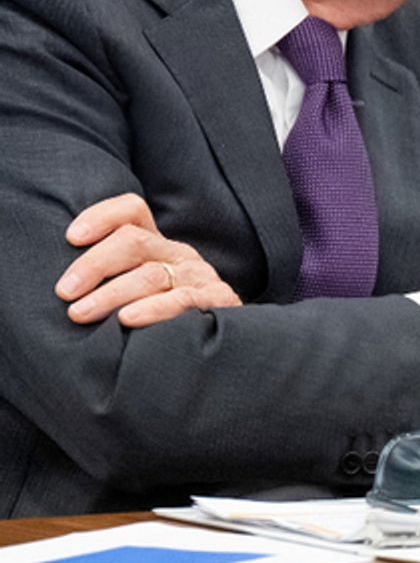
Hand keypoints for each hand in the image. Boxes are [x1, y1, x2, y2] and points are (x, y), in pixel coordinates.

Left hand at [57, 193, 241, 326]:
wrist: (217, 350)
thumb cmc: (157, 325)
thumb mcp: (132, 297)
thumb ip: (106, 283)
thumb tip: (59, 289)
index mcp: (155, 247)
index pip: (132, 213)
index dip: (102, 217)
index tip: (71, 237)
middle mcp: (177, 255)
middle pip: (134, 242)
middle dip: (94, 264)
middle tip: (64, 292)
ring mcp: (198, 276)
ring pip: (151, 274)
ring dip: (111, 294)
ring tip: (80, 313)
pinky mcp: (217, 300)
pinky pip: (183, 299)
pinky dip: (154, 308)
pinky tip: (127, 319)